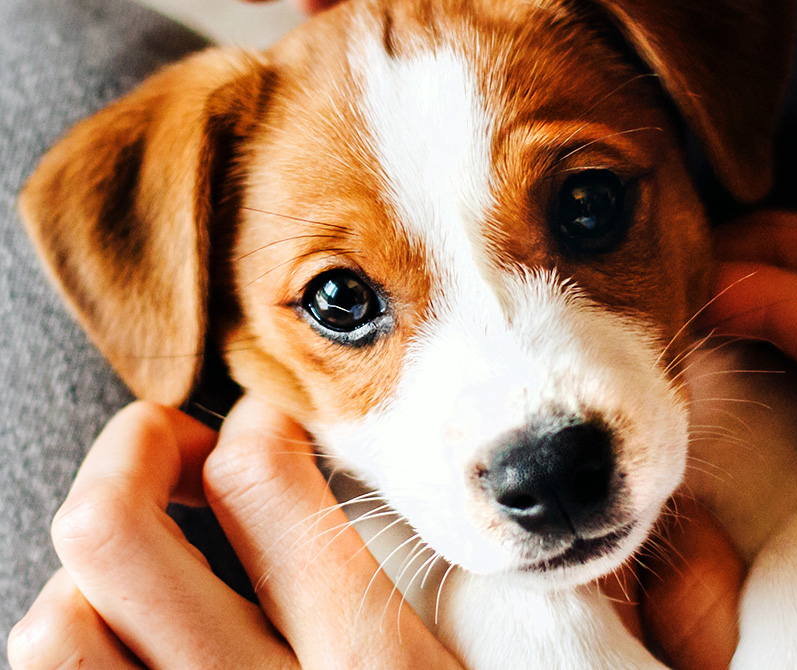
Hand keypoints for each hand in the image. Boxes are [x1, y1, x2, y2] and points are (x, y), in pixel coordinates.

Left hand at [6, 398, 461, 669]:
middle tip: (178, 446)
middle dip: (137, 448)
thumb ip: (475, 597)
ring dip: (92, 574)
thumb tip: (416, 492)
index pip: (261, 482)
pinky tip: (132, 649)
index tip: (270, 419)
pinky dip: (78, 651)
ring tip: (154, 562)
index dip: (255, 419)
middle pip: (117, 533)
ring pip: (53, 632)